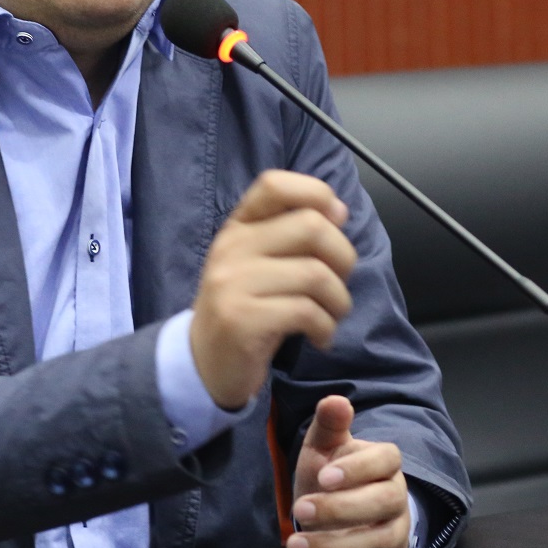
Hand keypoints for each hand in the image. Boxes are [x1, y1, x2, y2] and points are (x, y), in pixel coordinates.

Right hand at [189, 171, 356, 410]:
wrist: (204, 362)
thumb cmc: (246, 309)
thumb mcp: (262, 264)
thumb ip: (294, 235)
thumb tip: (339, 210)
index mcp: (238, 228)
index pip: (275, 184)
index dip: (316, 194)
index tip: (334, 222)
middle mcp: (231, 248)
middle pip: (311, 226)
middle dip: (343, 258)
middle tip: (337, 285)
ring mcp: (233, 283)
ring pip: (315, 273)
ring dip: (338, 300)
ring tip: (331, 316)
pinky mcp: (242, 320)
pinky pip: (305, 312)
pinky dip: (325, 327)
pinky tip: (319, 337)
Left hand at [285, 395, 409, 547]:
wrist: (340, 516)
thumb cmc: (331, 475)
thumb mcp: (324, 447)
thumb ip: (329, 425)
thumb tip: (334, 400)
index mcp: (385, 465)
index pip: (385, 462)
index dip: (357, 469)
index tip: (324, 476)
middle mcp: (397, 500)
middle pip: (383, 503)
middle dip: (341, 509)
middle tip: (300, 510)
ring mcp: (393, 536)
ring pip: (377, 543)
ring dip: (333, 547)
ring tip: (293, 545)